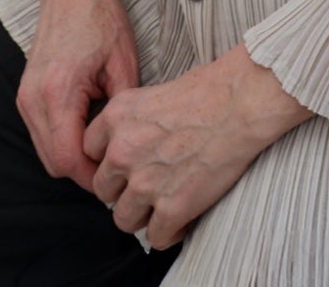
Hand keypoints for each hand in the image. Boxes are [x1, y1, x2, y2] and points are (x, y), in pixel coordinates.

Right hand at [14, 0, 140, 192]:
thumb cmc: (100, 18)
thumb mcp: (123, 64)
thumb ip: (122, 111)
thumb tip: (126, 148)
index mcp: (58, 92)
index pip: (69, 159)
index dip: (95, 176)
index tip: (119, 176)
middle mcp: (33, 99)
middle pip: (53, 162)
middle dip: (84, 172)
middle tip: (116, 166)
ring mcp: (25, 96)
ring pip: (45, 151)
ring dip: (72, 157)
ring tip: (105, 150)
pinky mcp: (26, 93)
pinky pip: (41, 133)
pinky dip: (62, 140)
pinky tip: (88, 129)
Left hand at [84, 42, 313, 250]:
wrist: (240, 102)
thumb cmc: (207, 91)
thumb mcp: (152, 93)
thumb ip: (130, 123)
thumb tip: (126, 146)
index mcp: (116, 117)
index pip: (88, 151)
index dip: (109, 159)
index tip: (126, 162)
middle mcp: (122, 151)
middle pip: (104, 190)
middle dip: (123, 190)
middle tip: (148, 184)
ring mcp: (145, 182)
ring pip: (124, 219)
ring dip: (142, 215)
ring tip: (163, 204)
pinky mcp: (172, 207)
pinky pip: (155, 237)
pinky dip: (168, 232)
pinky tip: (181, 218)